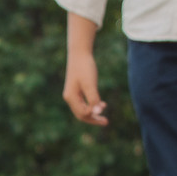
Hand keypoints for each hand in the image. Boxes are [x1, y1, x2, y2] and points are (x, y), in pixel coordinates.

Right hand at [64, 11, 106, 125]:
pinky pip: (83, 103)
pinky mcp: (76, 90)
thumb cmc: (85, 68)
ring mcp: (72, 94)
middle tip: (106, 122)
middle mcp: (69, 98)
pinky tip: (101, 104)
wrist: (79, 53)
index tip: (104, 108)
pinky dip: (92, 106)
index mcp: (71, 97)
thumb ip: (93, 99)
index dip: (93, 115)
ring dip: (93, 114)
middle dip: (93, 119)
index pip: (82, 114)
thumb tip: (97, 113)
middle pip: (81, 115)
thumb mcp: (90, 84)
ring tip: (104, 118)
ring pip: (82, 110)